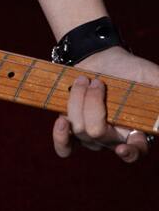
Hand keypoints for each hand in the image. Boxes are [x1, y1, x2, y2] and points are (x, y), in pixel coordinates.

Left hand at [52, 46, 158, 162]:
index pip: (136, 151)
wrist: (101, 56)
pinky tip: (62, 121)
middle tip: (98, 82)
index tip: (122, 147)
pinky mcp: (73, 127)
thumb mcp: (150, 76)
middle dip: (93, 104)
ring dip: (77, 100)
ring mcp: (91, 134)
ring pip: (79, 130)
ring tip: (84, 81)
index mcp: (135, 130)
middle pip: (97, 133)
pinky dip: (60, 136)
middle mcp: (113, 138)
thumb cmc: (130, 69)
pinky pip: (64, 146)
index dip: (129, 153)